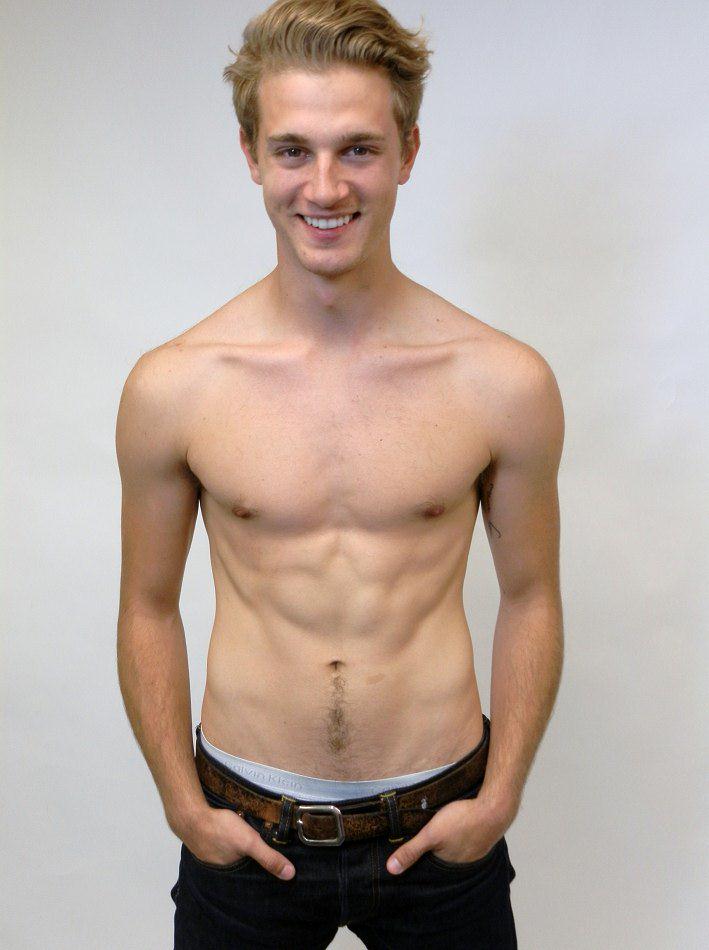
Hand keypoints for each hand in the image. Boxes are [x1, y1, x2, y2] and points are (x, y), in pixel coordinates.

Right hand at [180, 805, 295, 880]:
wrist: (191, 816)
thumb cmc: (221, 830)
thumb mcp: (250, 842)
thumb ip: (269, 858)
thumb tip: (291, 875)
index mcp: (232, 871)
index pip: (251, 876)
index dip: (261, 871)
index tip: (273, 865)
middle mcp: (221, 868)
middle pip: (241, 864)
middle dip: (250, 859)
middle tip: (262, 849)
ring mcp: (210, 855)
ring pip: (230, 854)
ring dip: (237, 848)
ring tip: (248, 839)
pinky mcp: (205, 843)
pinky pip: (220, 844)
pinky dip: (226, 840)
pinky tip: (230, 832)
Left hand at [386, 794, 512, 873]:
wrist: (493, 810)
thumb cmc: (462, 821)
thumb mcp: (431, 834)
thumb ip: (411, 851)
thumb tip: (390, 870)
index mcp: (446, 865)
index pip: (427, 867)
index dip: (419, 860)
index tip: (409, 853)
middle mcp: (460, 865)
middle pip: (440, 859)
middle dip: (433, 852)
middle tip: (425, 840)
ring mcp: (473, 854)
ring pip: (453, 851)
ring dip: (447, 844)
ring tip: (440, 834)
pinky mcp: (480, 842)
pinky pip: (465, 843)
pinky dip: (459, 838)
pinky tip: (457, 829)